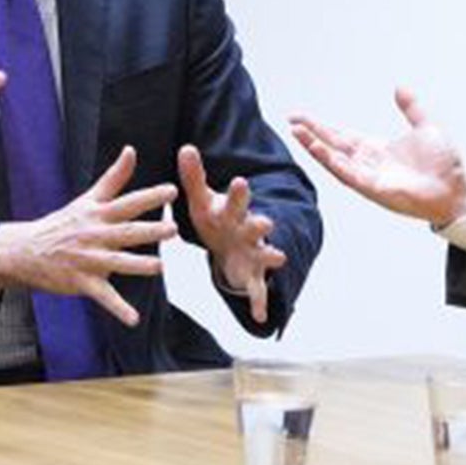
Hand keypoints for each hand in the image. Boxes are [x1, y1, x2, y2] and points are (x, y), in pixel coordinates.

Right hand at [0, 147, 179, 323]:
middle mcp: (95, 235)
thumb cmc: (62, 223)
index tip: (172, 190)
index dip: (150, 196)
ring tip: (160, 267)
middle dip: (150, 231)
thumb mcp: (87, 198)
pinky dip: (118, 309)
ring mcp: (89, 260)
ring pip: (117, 263)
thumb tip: (131, 150)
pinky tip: (133, 320)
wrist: (27, 250)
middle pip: (126, 232)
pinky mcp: (82, 282)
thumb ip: (114, 177)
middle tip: (173, 229)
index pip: (127, 203)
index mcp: (98, 215)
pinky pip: (103, 297)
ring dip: (139, 265)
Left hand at [177, 145, 286, 324]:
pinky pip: (257, 290)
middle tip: (267, 222)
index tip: (241, 182)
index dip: (239, 193)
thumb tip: (186, 147)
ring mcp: (254, 253)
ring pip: (265, 254)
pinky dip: (259, 302)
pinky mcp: (252, 275)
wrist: (232, 242)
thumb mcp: (203, 200)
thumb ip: (194, 176)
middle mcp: (248, 230)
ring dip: (271, 255)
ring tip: (280, 258)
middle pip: (256, 225)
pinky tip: (260, 317)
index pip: (237, 200)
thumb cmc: (216, 218)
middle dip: (260, 224)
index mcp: (233, 212)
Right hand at [289, 87, 465, 224]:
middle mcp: (368, 164)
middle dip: (312, 134)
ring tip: (298, 132)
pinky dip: (332, 162)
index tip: (302, 118)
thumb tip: (400, 88)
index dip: (322, 127)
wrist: (459, 188)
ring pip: (335, 160)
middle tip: (292, 121)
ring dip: (316, 147)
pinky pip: (348, 174)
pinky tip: (320, 150)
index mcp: (377, 149)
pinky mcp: (374, 188)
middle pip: (333, 146)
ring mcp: (369, 177)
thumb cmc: (445, 166)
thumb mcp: (426, 126)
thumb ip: (411, 108)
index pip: (342, 136)